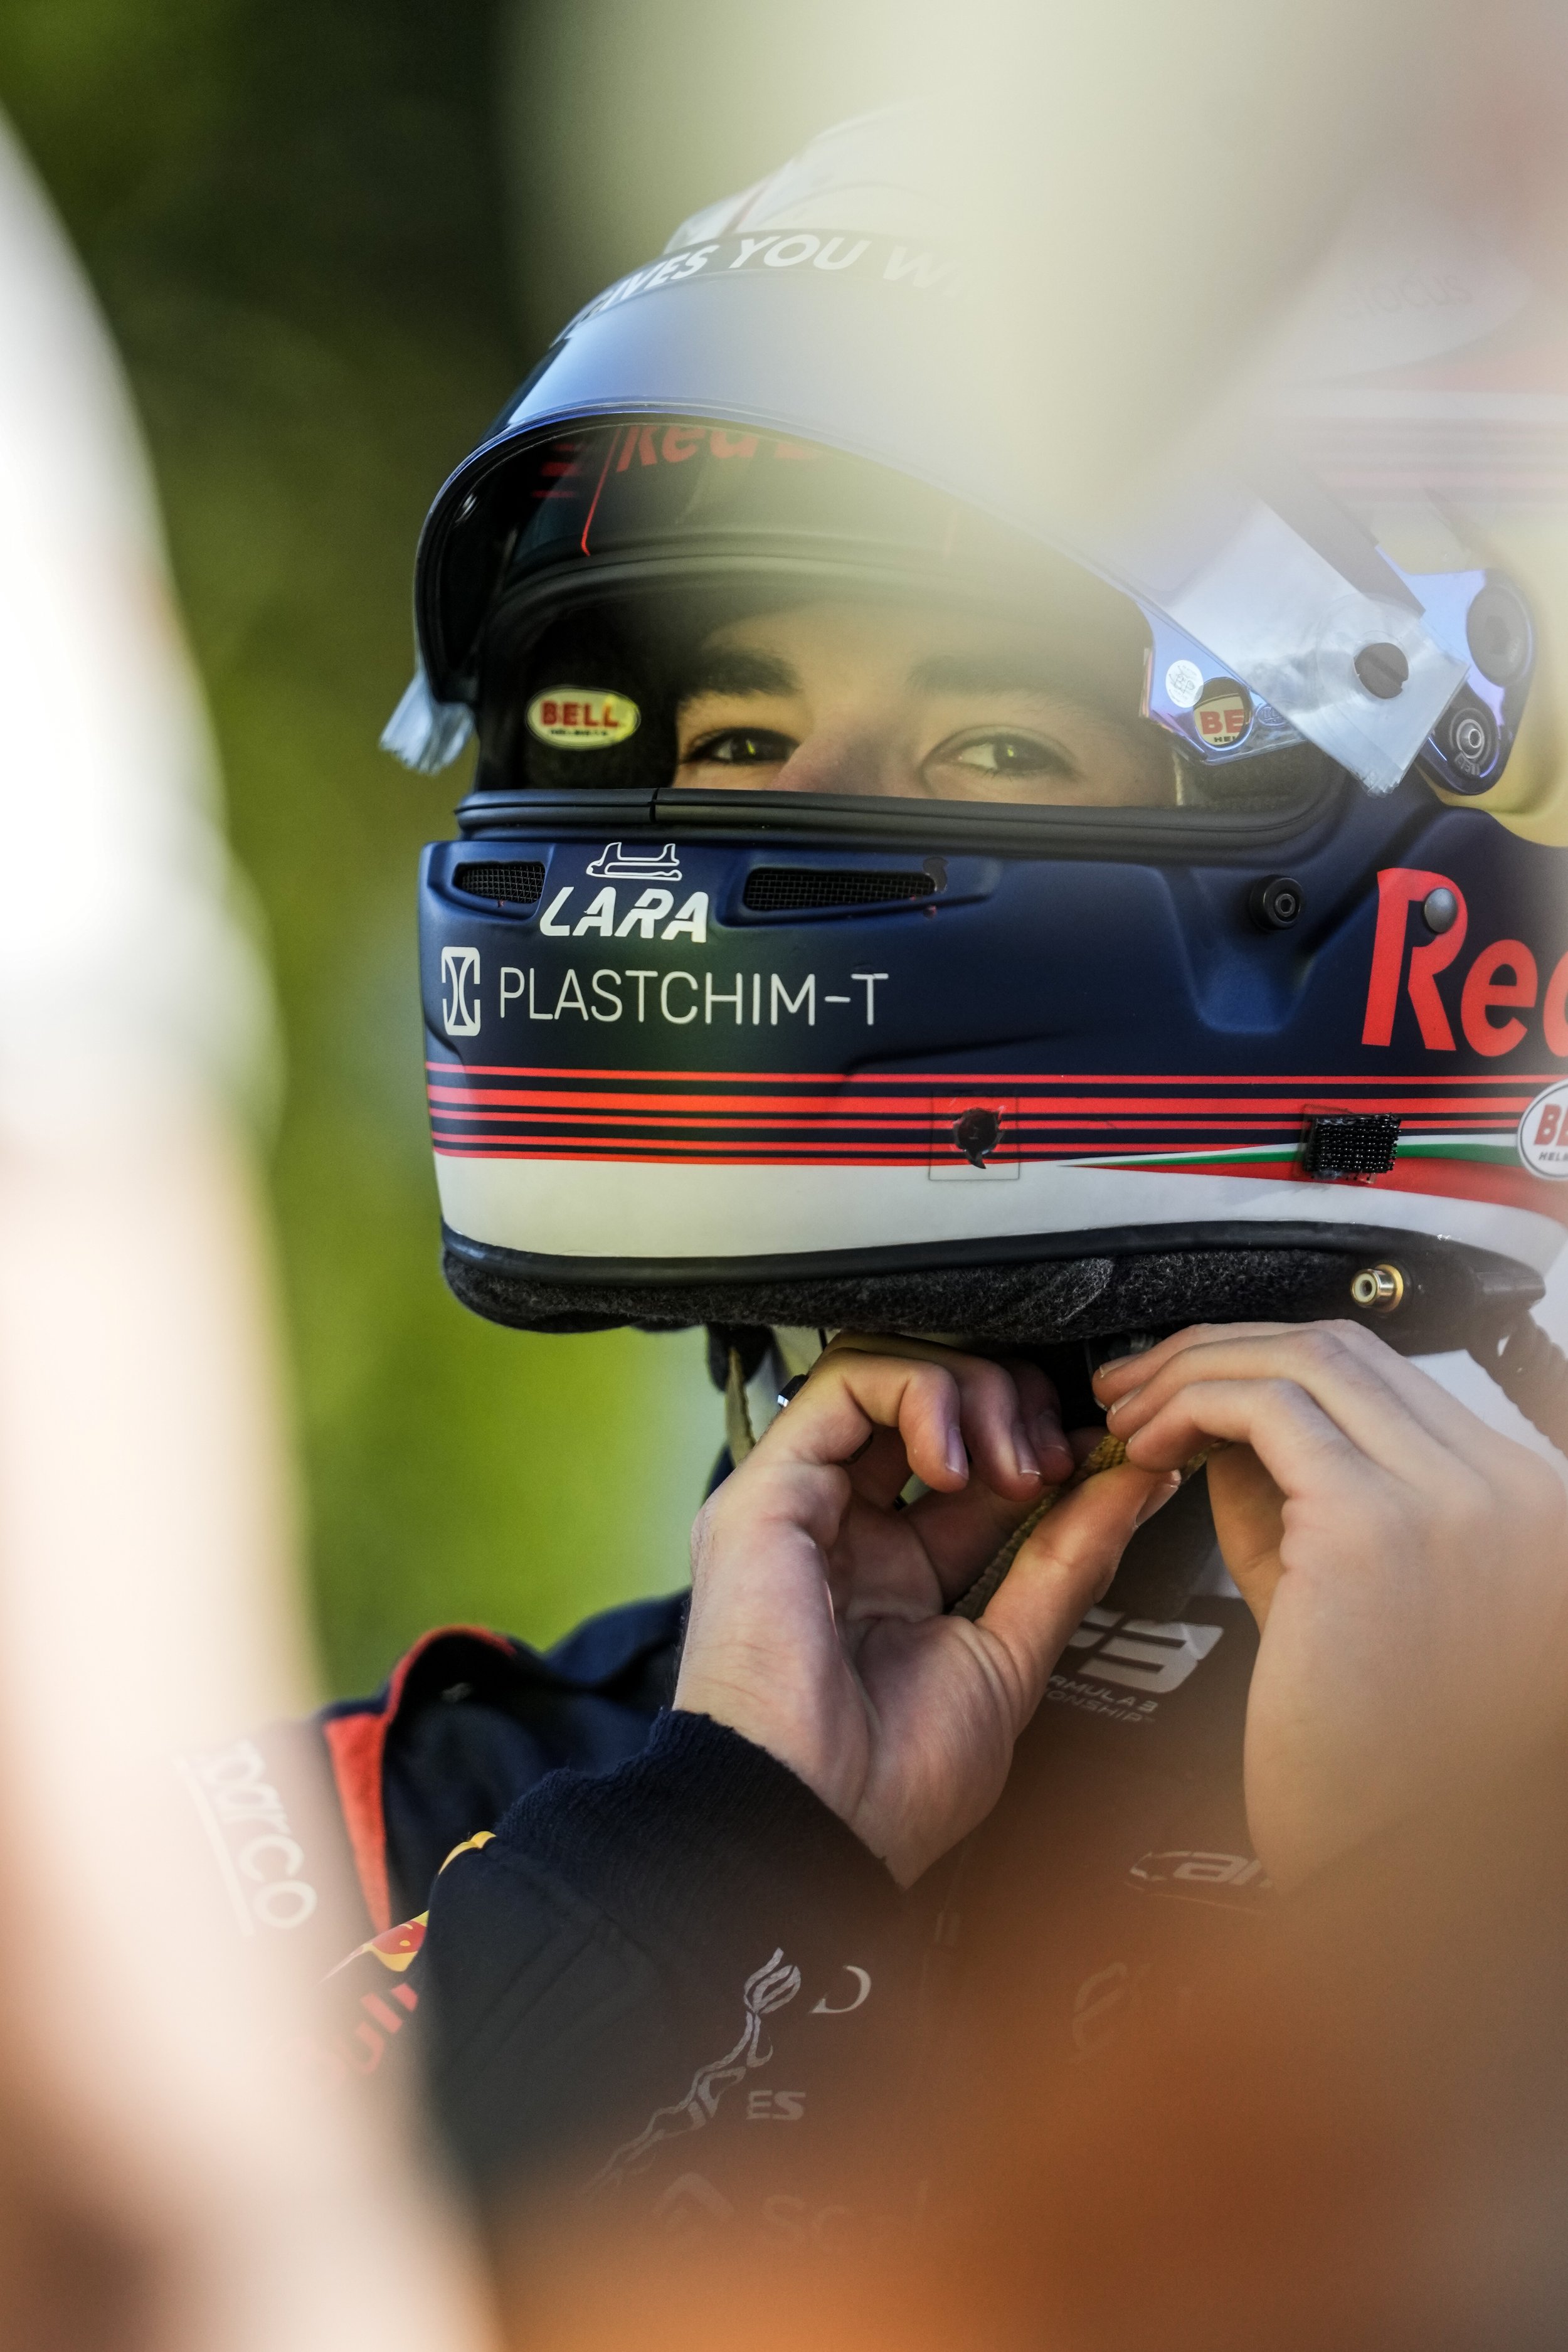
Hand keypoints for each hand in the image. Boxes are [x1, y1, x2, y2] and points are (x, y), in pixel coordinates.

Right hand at [675, 1338, 1178, 1885]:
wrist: (817, 1830)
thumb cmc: (891, 1784)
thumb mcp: (1011, 1655)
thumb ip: (1067, 1560)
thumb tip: (1133, 1480)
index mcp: (898, 1572)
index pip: (979, 1463)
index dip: (1046, 1444)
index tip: (1107, 1463)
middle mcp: (847, 1527)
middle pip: (936, 1403)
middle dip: (1017, 1407)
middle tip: (1059, 1461)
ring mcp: (805, 1503)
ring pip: (894, 1370)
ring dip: (977, 1394)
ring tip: (1012, 1464)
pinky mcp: (769, 1487)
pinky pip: (847, 1380)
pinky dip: (923, 1393)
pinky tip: (958, 1460)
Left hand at [1094, 1321, 1567, 1888]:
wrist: (1387, 1869)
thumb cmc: (1367, 1765)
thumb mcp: (1340, 1599)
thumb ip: (1297, 1504)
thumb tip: (1226, 1426)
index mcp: (1519, 1506)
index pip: (1386, 1376)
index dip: (1275, 1362)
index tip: (1199, 1383)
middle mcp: (1508, 1490)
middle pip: (1347, 1349)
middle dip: (1224, 1349)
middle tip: (1141, 1383)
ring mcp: (1452, 1499)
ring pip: (1306, 1358)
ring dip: (1195, 1371)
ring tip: (1127, 1413)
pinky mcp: (1376, 1526)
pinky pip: (1265, 1410)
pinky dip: (1191, 1405)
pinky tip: (1144, 1445)